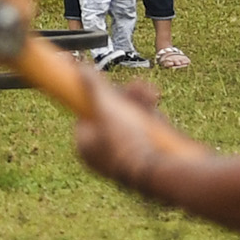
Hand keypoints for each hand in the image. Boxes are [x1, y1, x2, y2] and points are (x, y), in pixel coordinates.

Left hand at [70, 70, 187, 192]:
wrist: (160, 171)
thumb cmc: (126, 142)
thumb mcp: (105, 108)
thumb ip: (93, 87)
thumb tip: (78, 69)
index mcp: (85, 147)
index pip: (87, 115)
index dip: (98, 98)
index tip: (107, 84)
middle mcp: (104, 153)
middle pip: (111, 115)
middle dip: (125, 97)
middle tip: (135, 86)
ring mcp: (126, 155)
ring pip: (131, 120)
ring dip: (140, 102)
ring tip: (149, 93)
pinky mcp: (147, 155)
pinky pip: (146, 130)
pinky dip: (151, 116)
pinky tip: (157, 107)